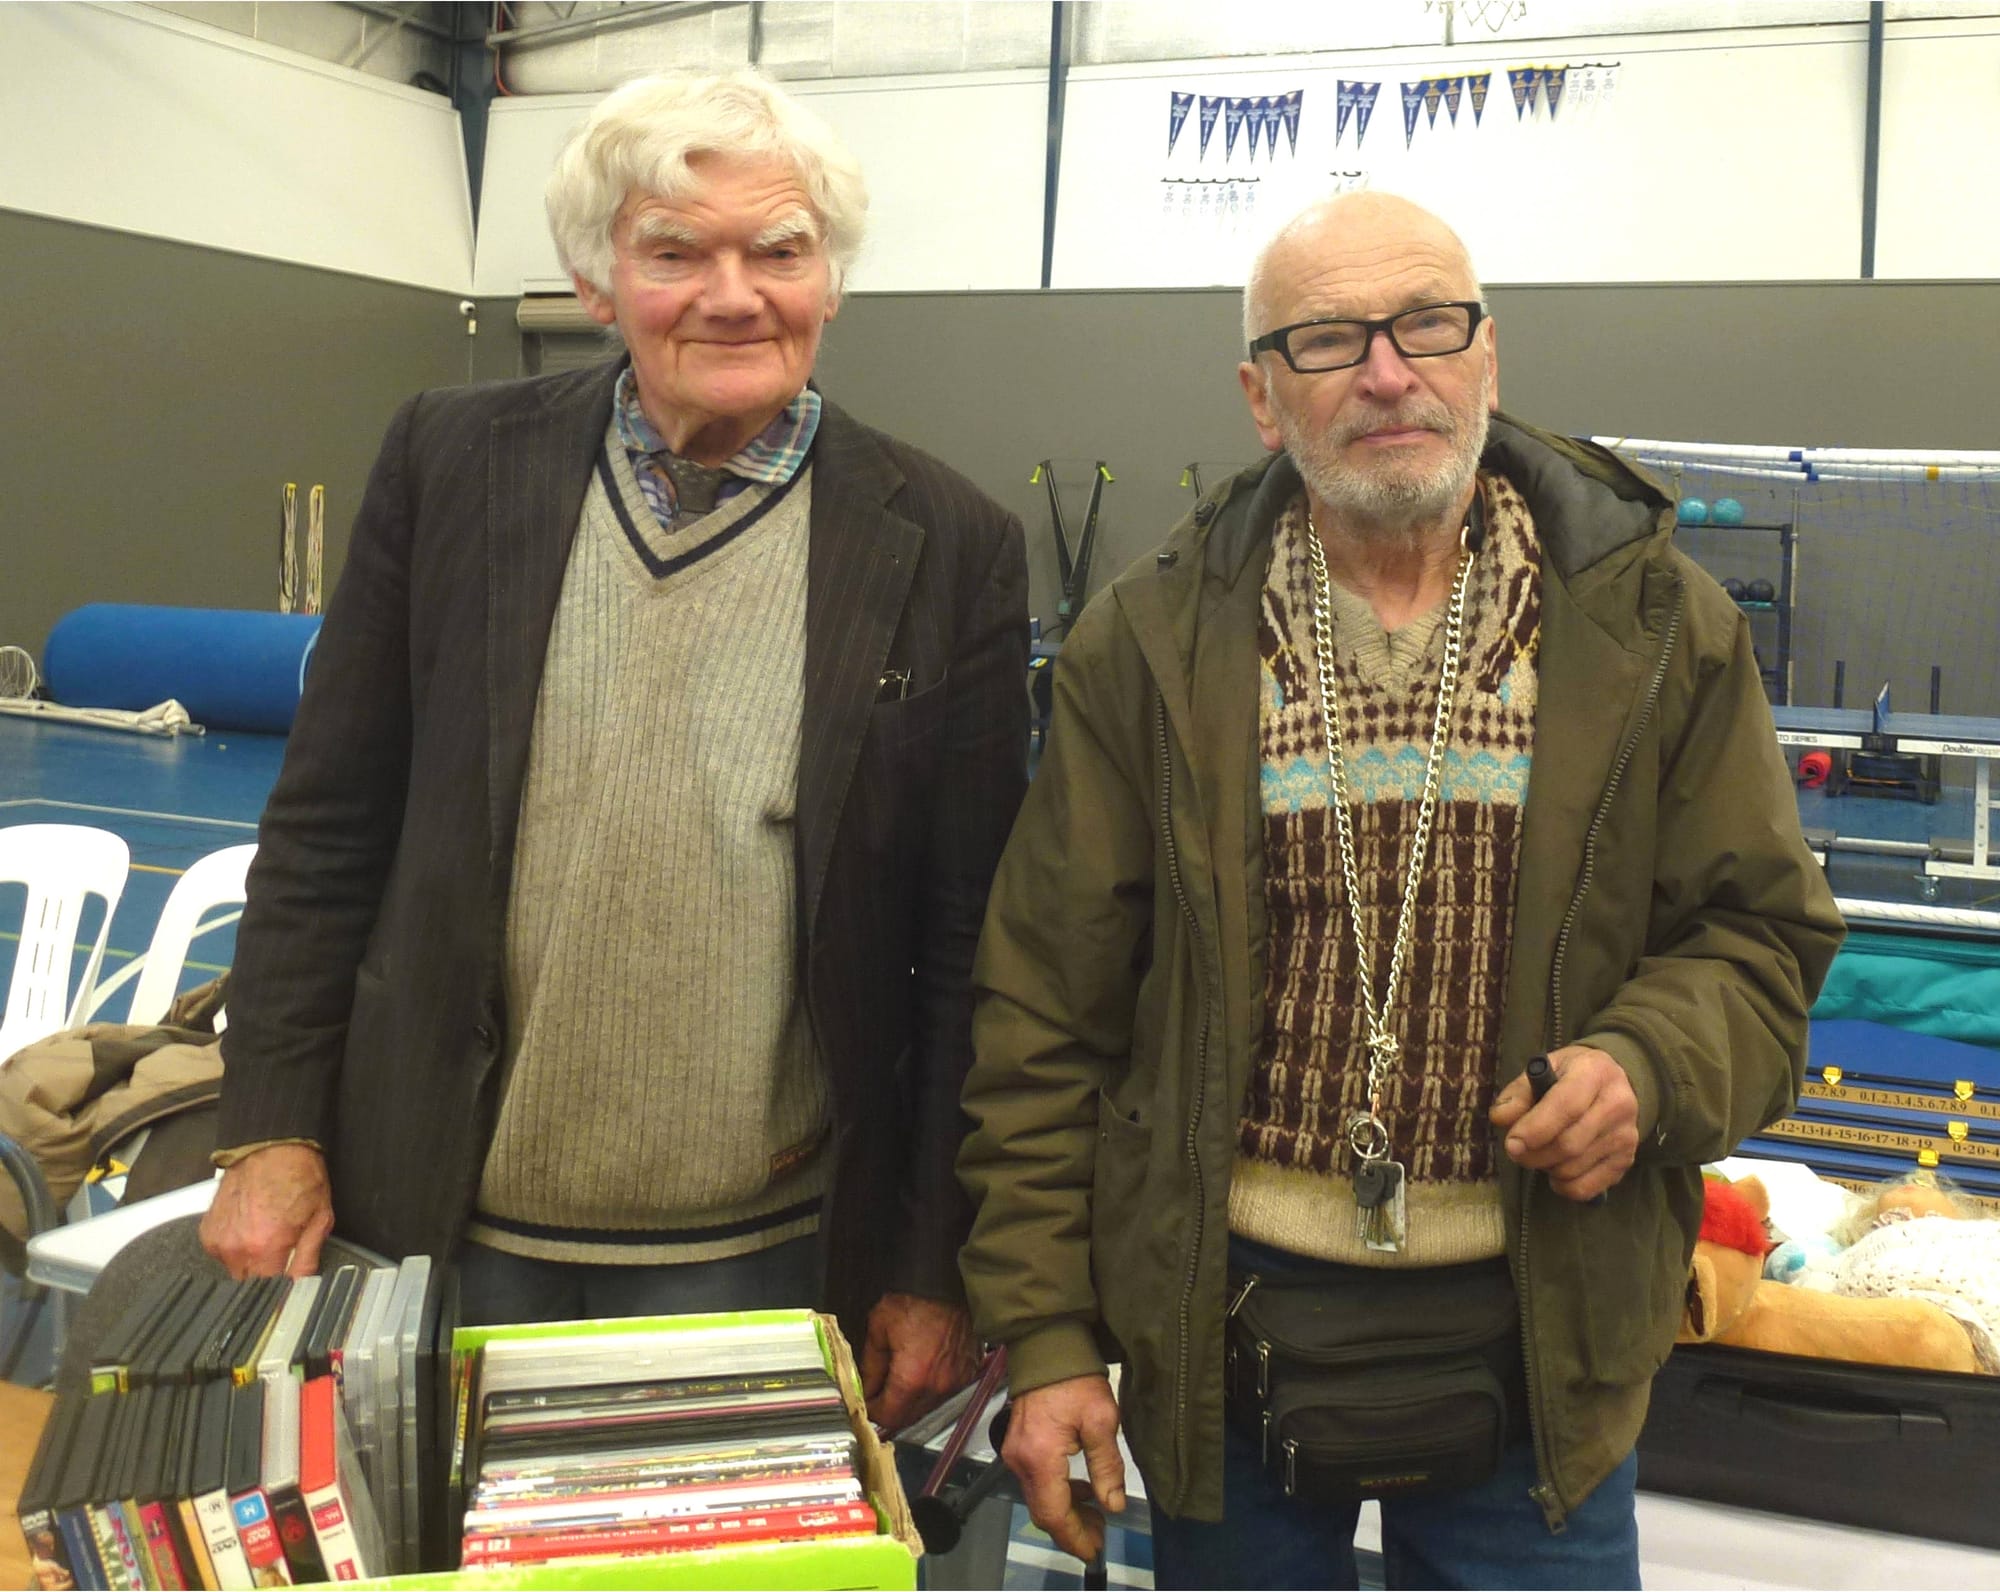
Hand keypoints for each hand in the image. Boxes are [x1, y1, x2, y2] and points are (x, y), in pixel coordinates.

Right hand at [198, 1144, 333, 1278]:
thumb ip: (308, 1259)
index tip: (291, 1285)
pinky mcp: (207, 1233)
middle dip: (267, 1276)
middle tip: (282, 1253)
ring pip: (236, 1271)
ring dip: (251, 1262)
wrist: (271, 1146)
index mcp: (267, 1247)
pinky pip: (223, 1254)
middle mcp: (237, 1248)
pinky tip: (250, 1227)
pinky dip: (237, 1248)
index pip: (271, 1292)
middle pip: (250, 1285)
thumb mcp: (320, 1218)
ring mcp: (218, 1241)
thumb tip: (301, 1286)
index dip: (284, 1289)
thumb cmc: (299, 1175)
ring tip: (266, 1235)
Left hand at [860, 1293, 979, 1432]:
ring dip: (910, 1399)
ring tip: (901, 1374)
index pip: (887, 1416)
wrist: (949, 1283)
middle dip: (890, 1407)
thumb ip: (869, 1365)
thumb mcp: (879, 1327)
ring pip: (926, 1406)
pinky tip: (922, 1367)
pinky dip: (930, 1387)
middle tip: (879, 1389)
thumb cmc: (918, 1298)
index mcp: (912, 1377)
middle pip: (907, 1416)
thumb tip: (864, 1387)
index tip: (866, 1399)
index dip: (871, 1409)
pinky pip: (944, 1392)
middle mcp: (937, 1386)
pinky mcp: (968, 1373)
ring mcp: (956, 1381)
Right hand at [1002, 1375, 1125, 1562]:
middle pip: (1042, 1511)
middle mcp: (1020, 1460)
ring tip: (1096, 1515)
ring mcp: (1014, 1453)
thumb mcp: (1101, 1420)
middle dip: (1071, 1529)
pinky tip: (1079, 1488)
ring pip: (1037, 1499)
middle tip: (1100, 1535)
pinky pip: (1034, 1482)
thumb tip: (1112, 1505)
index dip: (1074, 1537)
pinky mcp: (1016, 1445)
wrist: (1046, 1346)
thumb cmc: (1075, 1379)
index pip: (1054, 1513)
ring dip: (1065, 1512)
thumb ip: (1106, 1466)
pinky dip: (1056, 1493)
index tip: (1094, 1549)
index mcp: (1040, 1457)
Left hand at [1490, 1045, 1639, 1201]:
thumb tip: (1501, 1118)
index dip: (1536, 1129)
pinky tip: (1556, 1169)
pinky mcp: (1626, 1161)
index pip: (1567, 1107)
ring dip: (1545, 1168)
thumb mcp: (1543, 1070)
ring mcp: (1625, 1136)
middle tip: (1516, 1151)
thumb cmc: (1569, 1076)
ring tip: (1539, 1152)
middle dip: (1533, 1154)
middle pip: (1569, 1144)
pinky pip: (1585, 1188)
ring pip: (1574, 1168)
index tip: (1512, 1143)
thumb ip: (1519, 1093)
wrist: (1612, 1084)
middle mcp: (1618, 1104)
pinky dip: (1562, 1186)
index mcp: (1594, 1073)